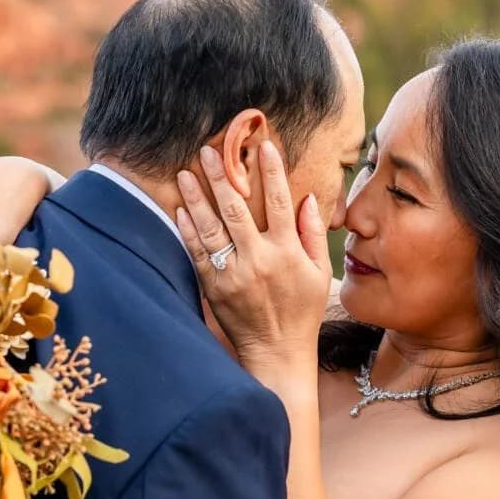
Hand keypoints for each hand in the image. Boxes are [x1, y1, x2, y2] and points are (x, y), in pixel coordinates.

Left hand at [174, 142, 330, 372]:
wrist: (276, 352)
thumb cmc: (302, 312)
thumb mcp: (319, 273)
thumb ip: (313, 234)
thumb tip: (308, 199)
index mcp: (286, 252)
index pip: (278, 202)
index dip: (271, 172)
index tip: (263, 146)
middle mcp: (258, 259)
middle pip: (236, 209)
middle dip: (221, 176)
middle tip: (207, 150)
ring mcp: (233, 274)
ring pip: (210, 228)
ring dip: (196, 198)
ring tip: (184, 173)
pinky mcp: (214, 287)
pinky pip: (197, 254)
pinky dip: (188, 231)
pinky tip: (180, 210)